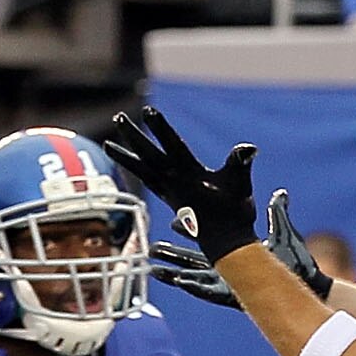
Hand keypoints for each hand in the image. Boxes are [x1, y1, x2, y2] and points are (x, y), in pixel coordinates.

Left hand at [98, 103, 260, 259]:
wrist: (227, 244)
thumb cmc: (235, 213)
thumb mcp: (240, 185)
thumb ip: (240, 164)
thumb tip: (247, 149)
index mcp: (190, 174)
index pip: (173, 145)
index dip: (161, 128)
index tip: (148, 111)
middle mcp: (175, 182)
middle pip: (148, 155)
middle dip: (134, 136)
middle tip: (118, 118)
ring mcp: (170, 192)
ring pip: (141, 170)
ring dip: (125, 157)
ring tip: (108, 145)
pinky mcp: (170, 200)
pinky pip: (147, 181)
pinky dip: (136, 171)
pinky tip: (132, 165)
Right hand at [155, 191, 327, 301]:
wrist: (309, 283)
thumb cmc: (297, 261)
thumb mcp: (282, 229)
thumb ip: (277, 211)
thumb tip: (280, 193)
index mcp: (238, 253)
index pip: (208, 238)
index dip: (192, 229)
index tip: (176, 218)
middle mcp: (230, 269)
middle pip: (193, 259)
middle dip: (172, 253)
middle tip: (151, 246)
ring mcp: (229, 282)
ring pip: (193, 275)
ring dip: (172, 271)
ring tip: (152, 265)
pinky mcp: (234, 294)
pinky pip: (206, 291)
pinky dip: (190, 286)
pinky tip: (174, 281)